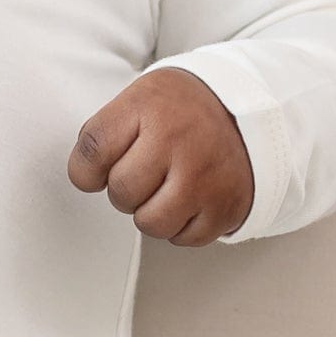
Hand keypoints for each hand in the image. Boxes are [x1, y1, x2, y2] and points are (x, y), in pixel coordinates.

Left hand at [67, 68, 252, 244]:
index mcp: (150, 107)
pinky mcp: (225, 208)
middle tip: (145, 171)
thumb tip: (84, 177)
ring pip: (149, 223)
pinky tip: (191, 197)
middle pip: (120, 193)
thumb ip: (105, 134)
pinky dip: (181, 225)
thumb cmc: (184, 110)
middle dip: (124, 189)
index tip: (96, 170)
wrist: (250, 112)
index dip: (86, 170)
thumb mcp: (140, 98)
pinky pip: (182, 238)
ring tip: (167, 186)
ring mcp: (204, 178)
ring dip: (150, 212)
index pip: (93, 151)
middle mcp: (178, 141)